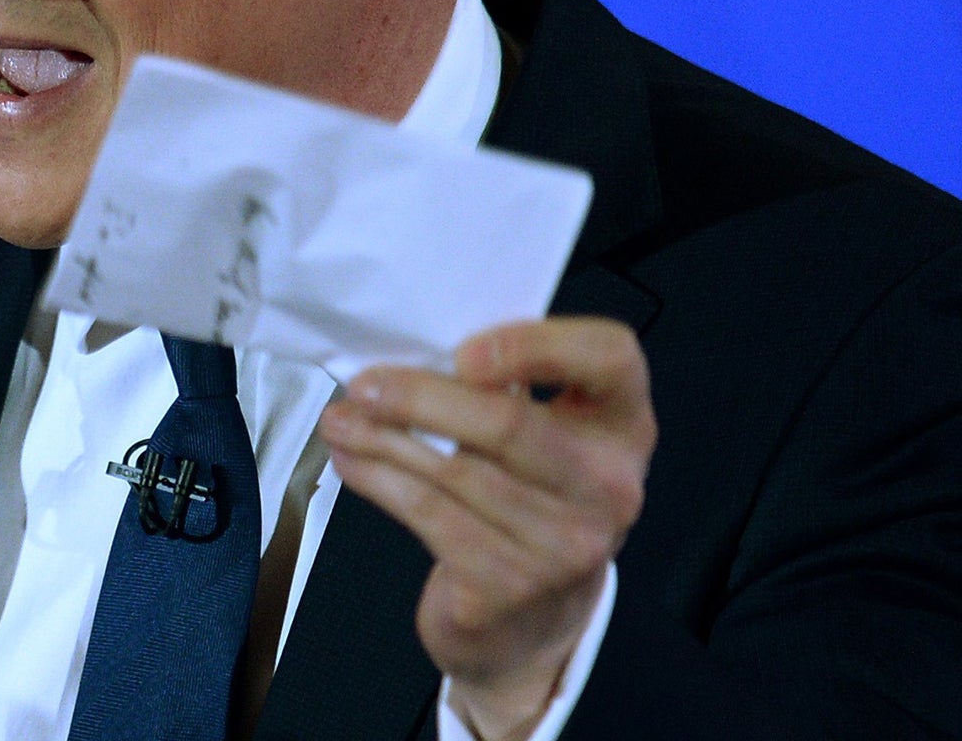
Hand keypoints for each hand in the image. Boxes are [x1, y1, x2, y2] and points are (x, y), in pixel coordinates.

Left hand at [318, 317, 654, 740]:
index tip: (463, 351)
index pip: (610, 357)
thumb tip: (411, 353)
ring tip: (339, 419)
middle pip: (509, 424)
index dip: (536, 344)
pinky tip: (352, 462)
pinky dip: (379, 481)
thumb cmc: (530, 493)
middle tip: (362, 384)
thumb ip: (509, 387)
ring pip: (454, 472)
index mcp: (623, 423)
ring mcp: (564, 544)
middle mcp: (609, 485)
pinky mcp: (512, 585)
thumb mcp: (548, 434)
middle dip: (420, 398)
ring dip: (381, 439)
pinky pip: (429, 515)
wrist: (535, 617)